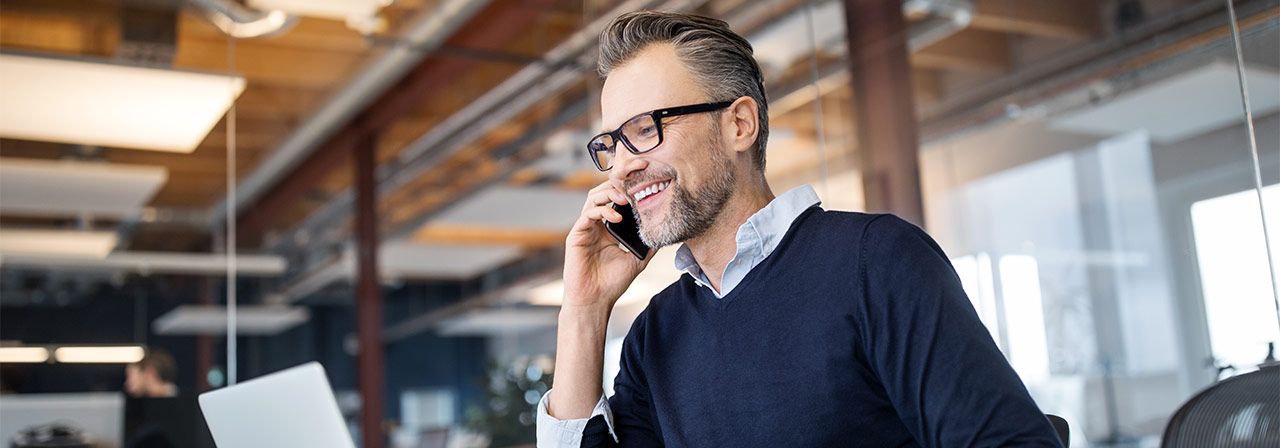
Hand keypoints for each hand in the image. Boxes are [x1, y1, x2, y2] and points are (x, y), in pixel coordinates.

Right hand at [562, 181, 652, 309]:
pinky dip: (602, 211)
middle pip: (603, 192)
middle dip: (618, 184)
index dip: (628, 189)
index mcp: (608, 228)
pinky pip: (587, 215)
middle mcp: (595, 225)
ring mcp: (585, 229)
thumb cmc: (612, 283)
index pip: (616, 200)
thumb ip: (648, 245)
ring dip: (610, 194)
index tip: (644, 183)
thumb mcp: (637, 260)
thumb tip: (665, 232)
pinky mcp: (576, 236)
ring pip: (594, 198)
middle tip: (635, 182)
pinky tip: (617, 217)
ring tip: (626, 198)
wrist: (595, 301)